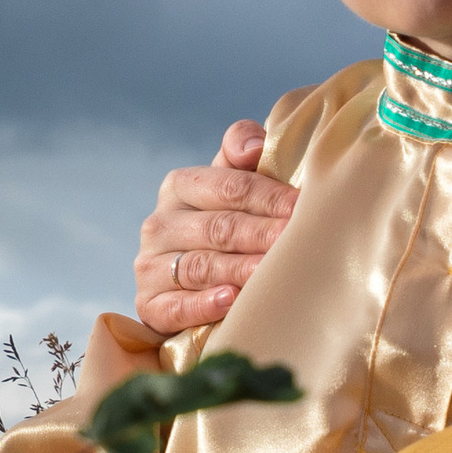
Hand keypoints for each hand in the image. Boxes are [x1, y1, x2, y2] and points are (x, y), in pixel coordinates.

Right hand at [134, 120, 295, 336]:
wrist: (191, 283)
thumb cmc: (227, 223)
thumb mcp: (232, 183)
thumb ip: (242, 151)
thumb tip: (253, 146)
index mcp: (180, 186)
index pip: (229, 186)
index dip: (269, 196)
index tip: (302, 207)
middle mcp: (159, 224)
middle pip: (219, 227)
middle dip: (261, 233)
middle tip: (294, 241)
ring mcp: (150, 266)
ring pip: (200, 266)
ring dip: (238, 269)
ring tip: (269, 272)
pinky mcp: (149, 306)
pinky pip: (175, 307)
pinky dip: (203, 305)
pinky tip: (230, 301)